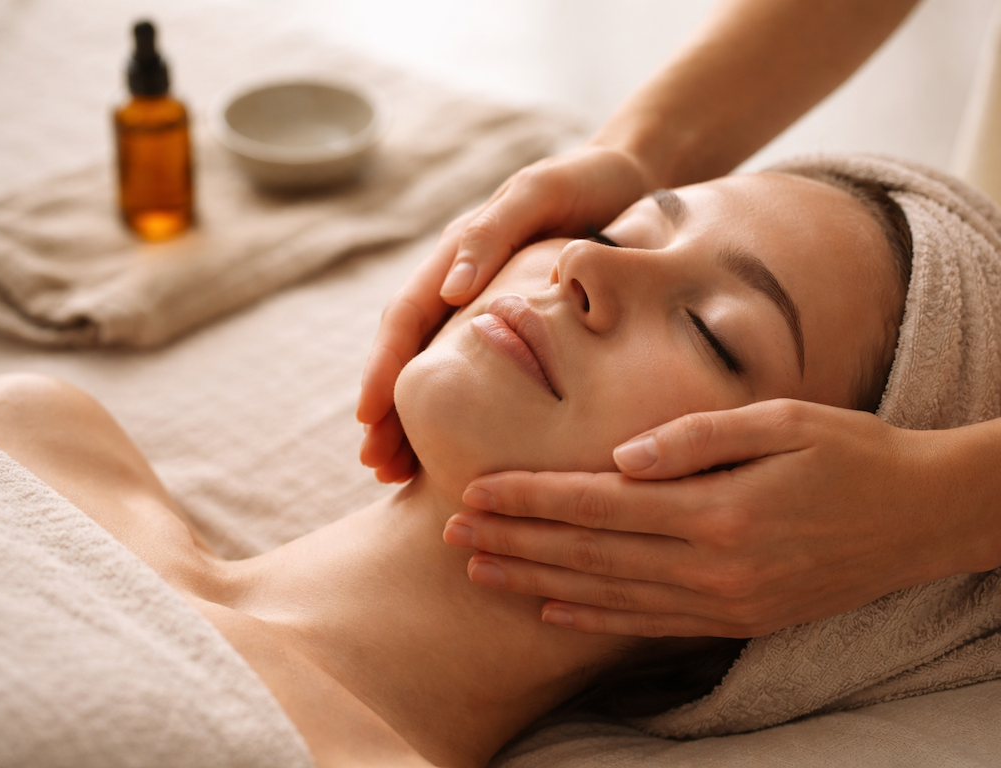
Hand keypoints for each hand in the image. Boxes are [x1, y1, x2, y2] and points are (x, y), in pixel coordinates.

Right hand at [357, 145, 653, 479]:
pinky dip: (465, 414)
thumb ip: (492, 234)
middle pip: (412, 356)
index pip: (406, 318)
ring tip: (402, 476)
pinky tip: (463, 452)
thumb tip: (449, 289)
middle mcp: (462, 286)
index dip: (383, 368)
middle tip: (378, 468)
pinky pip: (483, 375)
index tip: (368, 419)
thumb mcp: (538, 194)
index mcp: (458, 256)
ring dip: (416, 423)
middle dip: (389, 412)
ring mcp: (488, 309)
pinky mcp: (522, 328)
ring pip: (441, 372)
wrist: (632, 179)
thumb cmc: (586, 182)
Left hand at [443, 399, 975, 636]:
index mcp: (718, 509)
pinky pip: (649, 624)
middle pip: (588, 553)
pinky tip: (553, 609)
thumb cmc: (853, 452)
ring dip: (537, 582)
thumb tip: (623, 457)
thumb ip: (698, 437)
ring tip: (480, 571)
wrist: (926, 518)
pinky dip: (595, 618)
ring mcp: (726, 602)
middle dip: (513, 542)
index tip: (474, 491)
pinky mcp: (739, 619)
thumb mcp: (783, 420)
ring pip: (608, 595)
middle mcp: (713, 566)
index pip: (596, 503)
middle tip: (449, 533)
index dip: (530, 499)